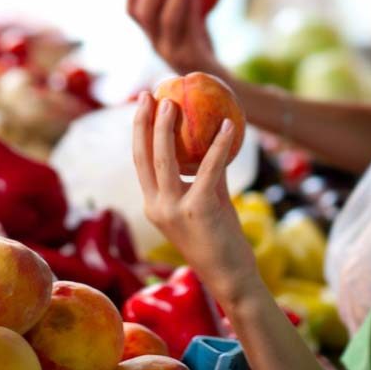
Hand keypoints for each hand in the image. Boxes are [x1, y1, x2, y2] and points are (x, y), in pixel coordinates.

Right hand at [127, 0, 220, 75]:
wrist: (218, 78)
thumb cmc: (202, 44)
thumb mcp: (189, 22)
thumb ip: (185, 1)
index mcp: (152, 34)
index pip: (133, 12)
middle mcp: (157, 44)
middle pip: (146, 15)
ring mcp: (173, 53)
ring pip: (168, 21)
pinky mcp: (192, 57)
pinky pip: (190, 28)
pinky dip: (192, 6)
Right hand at [132, 92, 257, 304]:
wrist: (231, 276)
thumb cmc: (220, 237)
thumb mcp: (208, 199)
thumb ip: (207, 172)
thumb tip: (215, 135)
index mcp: (153, 204)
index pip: (140, 161)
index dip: (139, 131)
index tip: (144, 103)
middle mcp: (156, 206)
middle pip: (143, 156)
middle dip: (143, 121)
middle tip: (150, 93)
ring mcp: (174, 209)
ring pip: (165, 159)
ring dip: (167, 127)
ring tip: (175, 101)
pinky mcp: (199, 209)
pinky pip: (209, 168)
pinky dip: (218, 144)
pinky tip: (227, 124)